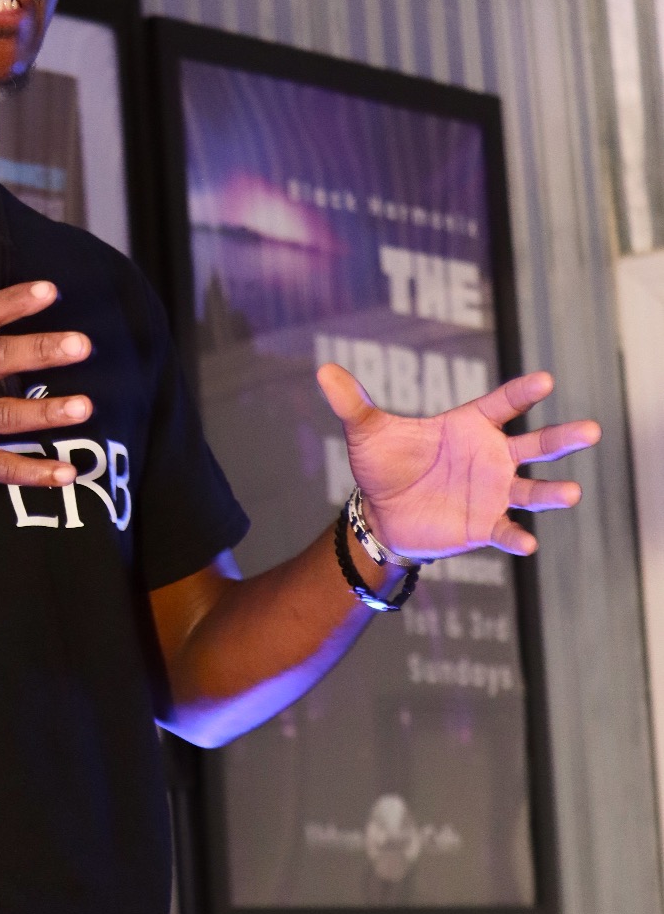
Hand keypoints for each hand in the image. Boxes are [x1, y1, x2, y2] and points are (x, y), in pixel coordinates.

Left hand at [317, 364, 600, 558]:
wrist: (382, 513)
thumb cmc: (384, 464)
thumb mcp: (367, 432)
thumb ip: (352, 402)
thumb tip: (323, 371)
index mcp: (471, 424)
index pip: (503, 404)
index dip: (522, 393)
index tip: (544, 380)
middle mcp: (492, 456)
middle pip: (536, 444)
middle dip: (562, 437)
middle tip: (591, 430)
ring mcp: (493, 491)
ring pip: (532, 490)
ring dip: (553, 492)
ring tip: (572, 492)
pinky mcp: (485, 524)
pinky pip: (506, 529)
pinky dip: (517, 536)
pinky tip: (526, 543)